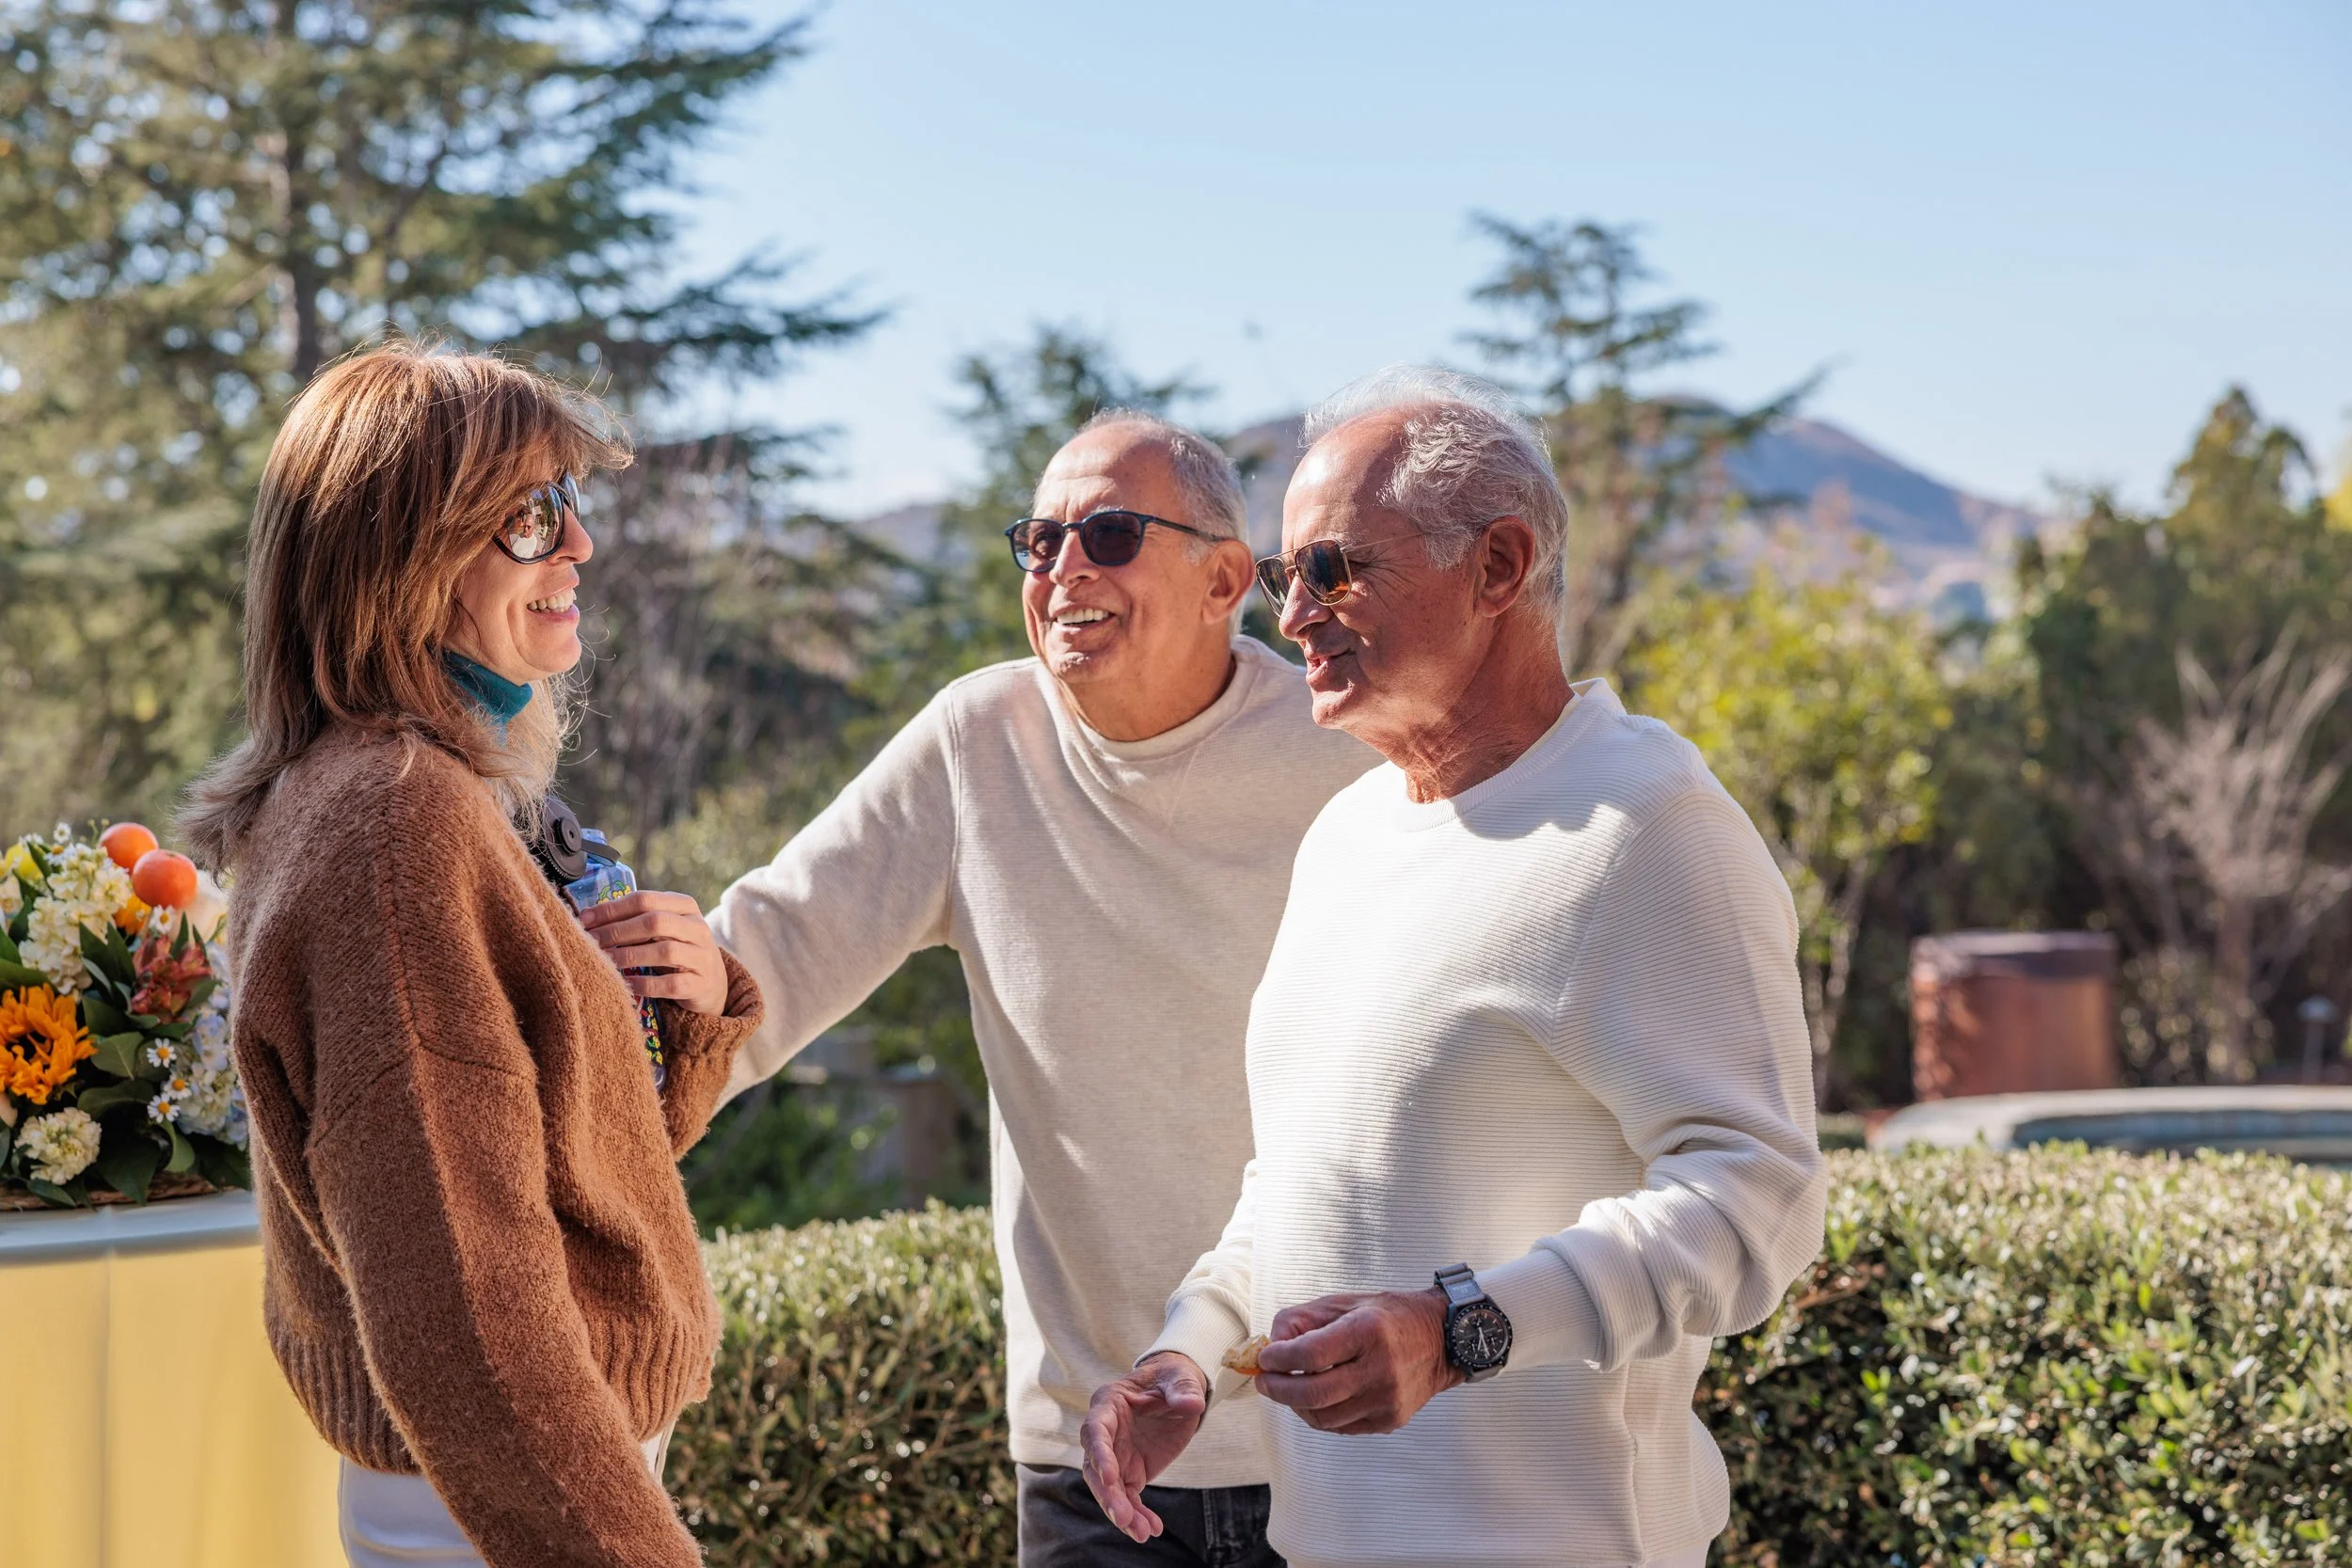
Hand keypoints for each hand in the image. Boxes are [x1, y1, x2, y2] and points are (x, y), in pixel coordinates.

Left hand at [574, 890, 729, 1014]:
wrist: (711, 982)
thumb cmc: (677, 949)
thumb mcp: (664, 928)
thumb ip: (636, 919)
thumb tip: (588, 918)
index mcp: (685, 906)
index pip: (645, 900)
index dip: (612, 909)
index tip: (585, 919)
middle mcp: (698, 928)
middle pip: (655, 922)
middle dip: (618, 931)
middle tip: (592, 941)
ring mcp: (702, 956)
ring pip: (664, 951)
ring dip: (629, 956)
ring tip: (606, 961)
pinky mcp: (701, 984)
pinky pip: (671, 984)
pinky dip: (646, 984)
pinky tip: (627, 983)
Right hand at [1080, 1352, 1208, 1543]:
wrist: (1178, 1392)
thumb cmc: (1173, 1378)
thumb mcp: (1181, 1377)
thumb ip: (1184, 1389)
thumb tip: (1192, 1403)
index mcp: (1109, 1402)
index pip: (1095, 1430)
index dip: (1100, 1454)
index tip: (1111, 1477)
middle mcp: (1105, 1431)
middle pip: (1095, 1467)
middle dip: (1108, 1494)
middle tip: (1124, 1518)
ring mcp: (1115, 1454)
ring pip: (1109, 1489)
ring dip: (1121, 1511)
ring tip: (1141, 1533)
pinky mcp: (1129, 1472)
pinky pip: (1128, 1497)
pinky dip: (1137, 1514)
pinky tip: (1151, 1529)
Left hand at [1252, 1288, 1461, 1434]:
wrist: (1443, 1340)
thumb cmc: (1389, 1316)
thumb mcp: (1347, 1303)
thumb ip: (1304, 1320)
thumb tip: (1271, 1346)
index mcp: (1368, 1331)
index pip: (1310, 1354)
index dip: (1279, 1359)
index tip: (1264, 1358)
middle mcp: (1380, 1368)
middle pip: (1313, 1393)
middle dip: (1279, 1390)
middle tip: (1265, 1382)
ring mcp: (1387, 1399)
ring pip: (1323, 1417)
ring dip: (1296, 1406)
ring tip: (1288, 1390)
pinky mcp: (1390, 1420)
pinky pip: (1341, 1427)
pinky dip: (1320, 1415)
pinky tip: (1315, 1399)